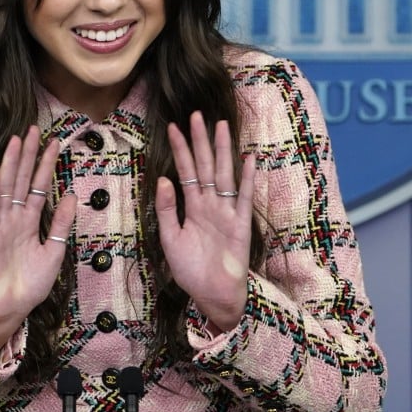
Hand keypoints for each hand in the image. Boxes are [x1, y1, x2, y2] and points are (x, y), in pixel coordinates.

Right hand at [0, 126, 76, 352]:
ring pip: (7, 188)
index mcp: (31, 221)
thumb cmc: (32, 283)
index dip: (46, 165)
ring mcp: (1, 225)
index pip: (40, 186)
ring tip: (16, 141)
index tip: (54, 143)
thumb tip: (72, 195)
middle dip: (27, 155)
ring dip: (10, 165)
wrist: (12, 308)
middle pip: (22, 180)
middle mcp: (15, 218)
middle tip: (33, 129)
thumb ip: (61, 225)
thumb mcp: (55, 252)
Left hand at [155, 112, 254, 330]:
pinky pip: (244, 199)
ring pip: (224, 175)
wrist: (213, 297)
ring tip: (221, 127)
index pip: (185, 170)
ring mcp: (226, 212)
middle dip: (201, 141)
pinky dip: (247, 180)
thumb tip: (163, 179)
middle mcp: (210, 204)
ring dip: (223, 151)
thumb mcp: (170, 239)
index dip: (180, 149)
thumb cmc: (191, 270)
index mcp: (192, 206)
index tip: (174, 126)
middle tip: (197, 114)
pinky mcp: (240, 225)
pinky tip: (248, 160)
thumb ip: (166, 210)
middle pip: (205, 165)